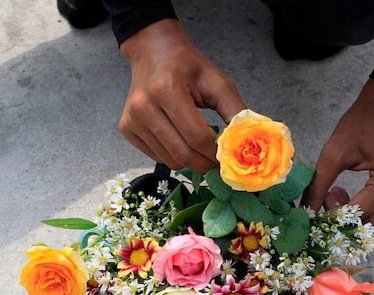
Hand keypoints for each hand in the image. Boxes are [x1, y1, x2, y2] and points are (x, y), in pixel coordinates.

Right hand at [119, 19, 245, 170]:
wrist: (153, 51)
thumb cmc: (187, 66)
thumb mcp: (217, 82)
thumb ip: (235, 111)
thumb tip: (247, 141)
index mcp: (167, 89)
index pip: (197, 136)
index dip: (215, 152)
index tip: (227, 156)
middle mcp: (144, 106)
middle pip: (182, 153)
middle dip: (204, 162)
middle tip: (216, 160)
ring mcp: (132, 119)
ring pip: (169, 160)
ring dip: (189, 160)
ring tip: (198, 146)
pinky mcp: (126, 128)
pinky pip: (156, 157)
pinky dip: (173, 155)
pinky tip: (179, 139)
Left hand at [301, 79, 373, 227]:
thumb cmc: (361, 123)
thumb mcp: (333, 154)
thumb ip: (318, 186)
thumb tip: (305, 212)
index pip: (357, 214)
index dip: (332, 219)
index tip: (312, 214)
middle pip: (371, 226)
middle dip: (345, 224)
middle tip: (324, 206)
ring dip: (354, 218)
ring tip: (334, 197)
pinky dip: (364, 210)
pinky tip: (347, 195)